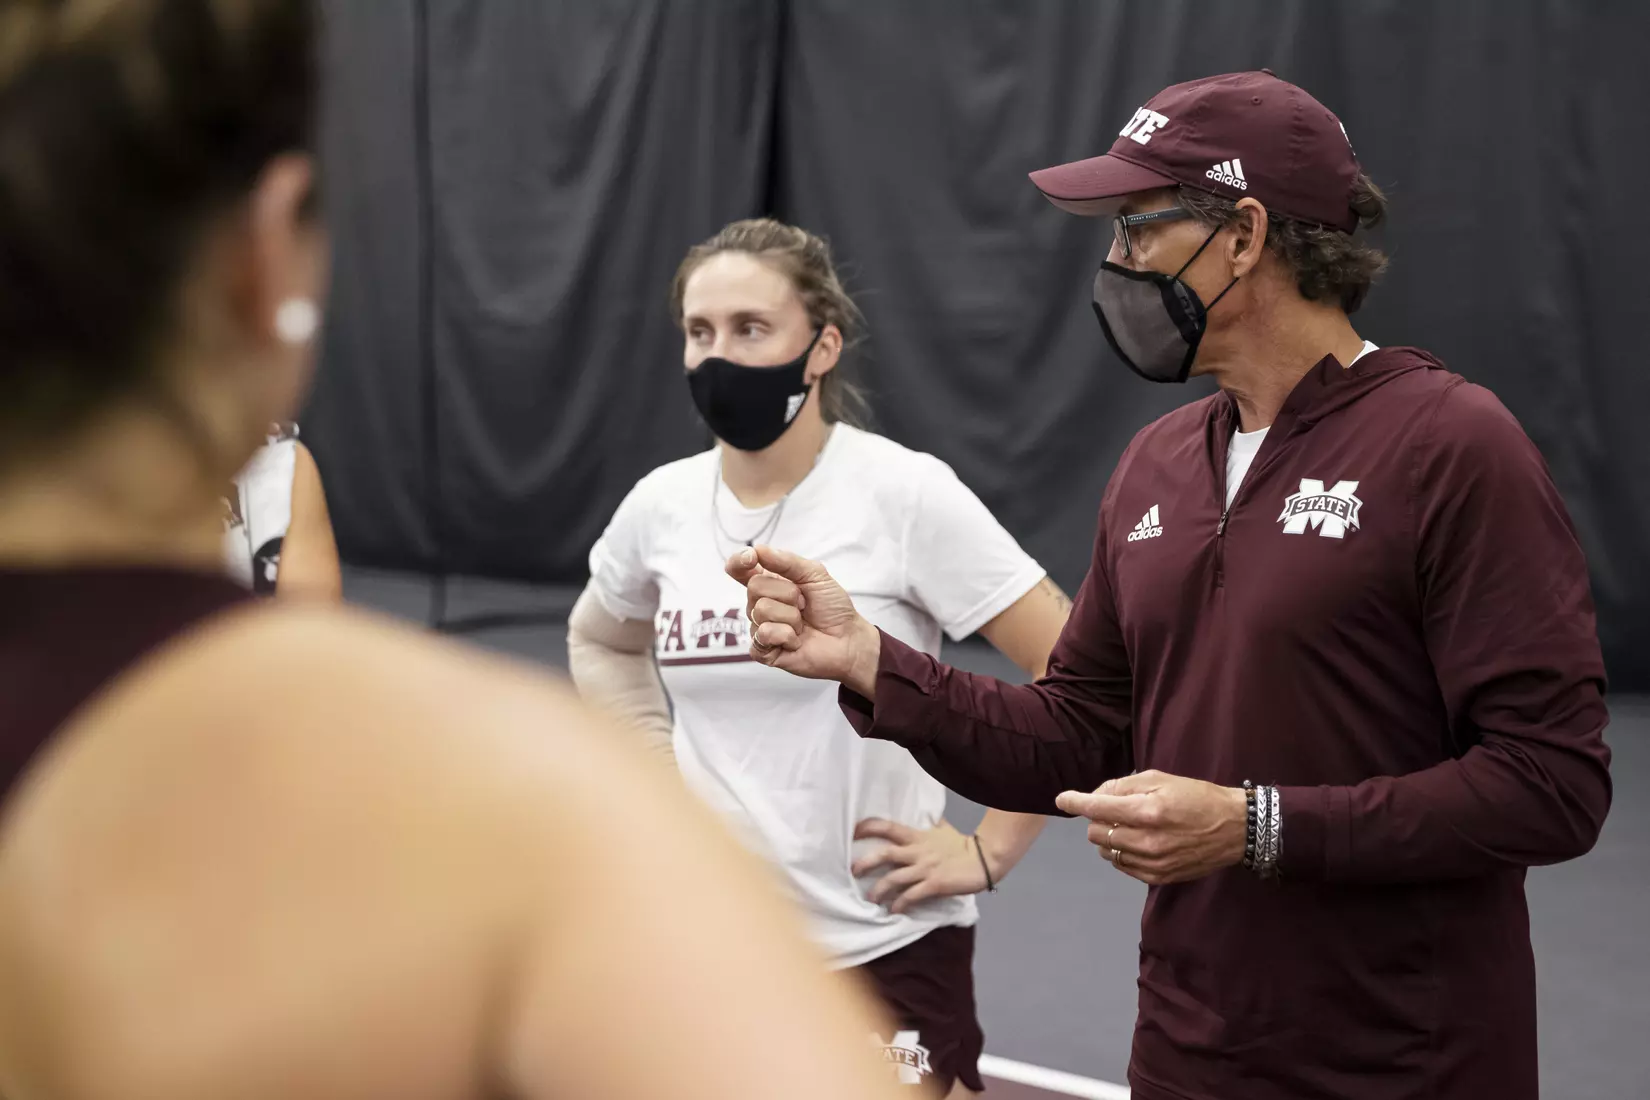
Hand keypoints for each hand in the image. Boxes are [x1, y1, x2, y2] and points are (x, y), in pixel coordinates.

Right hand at [725, 545, 880, 694]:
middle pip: (754, 587)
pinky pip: (764, 634)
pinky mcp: (763, 651)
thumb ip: (786, 561)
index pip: (739, 569)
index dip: (739, 561)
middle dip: (788, 593)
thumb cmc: (832, 607)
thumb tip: (757, 549)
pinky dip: (787, 635)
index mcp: (769, 583)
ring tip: (802, 624)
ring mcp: (759, 628)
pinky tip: (796, 641)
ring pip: (761, 610)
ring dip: (792, 616)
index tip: (752, 558)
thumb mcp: (815, 575)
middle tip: (804, 605)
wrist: (848, 638)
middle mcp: (759, 604)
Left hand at [851, 818, 990, 913]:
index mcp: (917, 837)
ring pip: (895, 878)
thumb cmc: (963, 845)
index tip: (853, 831)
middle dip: (866, 862)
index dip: (869, 827)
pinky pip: (912, 896)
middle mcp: (917, 852)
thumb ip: (934, 826)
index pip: (888, 827)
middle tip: (853, 870)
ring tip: (871, 898)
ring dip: (880, 889)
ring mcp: (925, 869)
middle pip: (885, 854)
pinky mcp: (934, 884)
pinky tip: (894, 910)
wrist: (984, 860)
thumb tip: (932, 818)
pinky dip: (901, 903)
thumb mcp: (945, 830)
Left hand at [1054, 770, 1247, 885]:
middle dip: (1099, 819)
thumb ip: (1123, 786)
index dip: (1075, 802)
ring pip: (1107, 851)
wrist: (1234, 829)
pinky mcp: (1158, 877)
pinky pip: (1123, 866)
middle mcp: (1147, 840)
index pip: (1098, 808)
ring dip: (1109, 837)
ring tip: (1130, 826)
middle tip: (1116, 810)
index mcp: (1147, 811)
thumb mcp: (1161, 779)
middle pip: (1096, 833)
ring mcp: (1152, 862)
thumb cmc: (1197, 797)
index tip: (1062, 799)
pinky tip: (1137, 842)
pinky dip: (1122, 853)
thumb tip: (1095, 796)